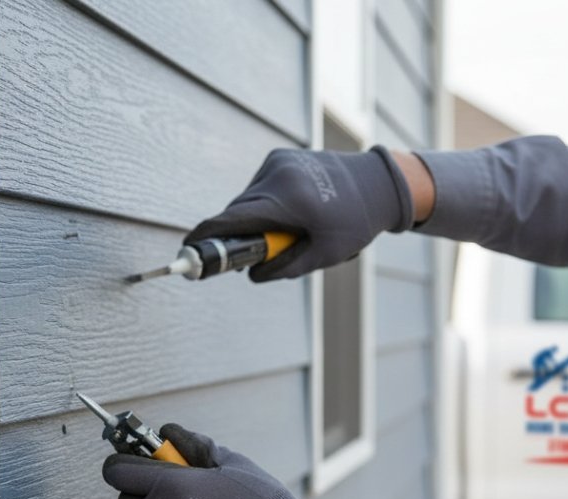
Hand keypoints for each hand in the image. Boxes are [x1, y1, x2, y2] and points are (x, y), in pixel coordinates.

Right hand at [186, 145, 414, 281]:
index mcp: (288, 200)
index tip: (188, 249)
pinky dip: (265, 202)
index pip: (234, 219)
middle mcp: (278, 174)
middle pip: (238, 211)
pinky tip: (293, 210)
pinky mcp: (280, 156)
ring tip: (290, 229)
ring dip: (255, 218)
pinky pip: (259, 186)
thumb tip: (251, 274)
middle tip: (253, 255)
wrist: (378, 183)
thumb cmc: (356, 222)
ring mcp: (278, 161)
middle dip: (238, 235)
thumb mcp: (324, 254)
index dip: (208, 236)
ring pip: (248, 199)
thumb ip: (284, 268)